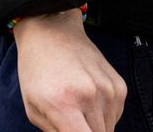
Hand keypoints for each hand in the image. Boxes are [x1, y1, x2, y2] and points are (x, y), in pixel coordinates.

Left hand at [14, 11, 126, 131]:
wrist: (51, 31)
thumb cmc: (36, 70)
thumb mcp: (33, 107)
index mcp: (63, 104)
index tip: (74, 130)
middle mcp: (90, 97)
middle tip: (70, 119)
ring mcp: (108, 90)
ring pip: (108, 130)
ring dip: (94, 127)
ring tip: (76, 106)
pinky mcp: (120, 86)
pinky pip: (115, 116)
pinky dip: (103, 114)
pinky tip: (88, 97)